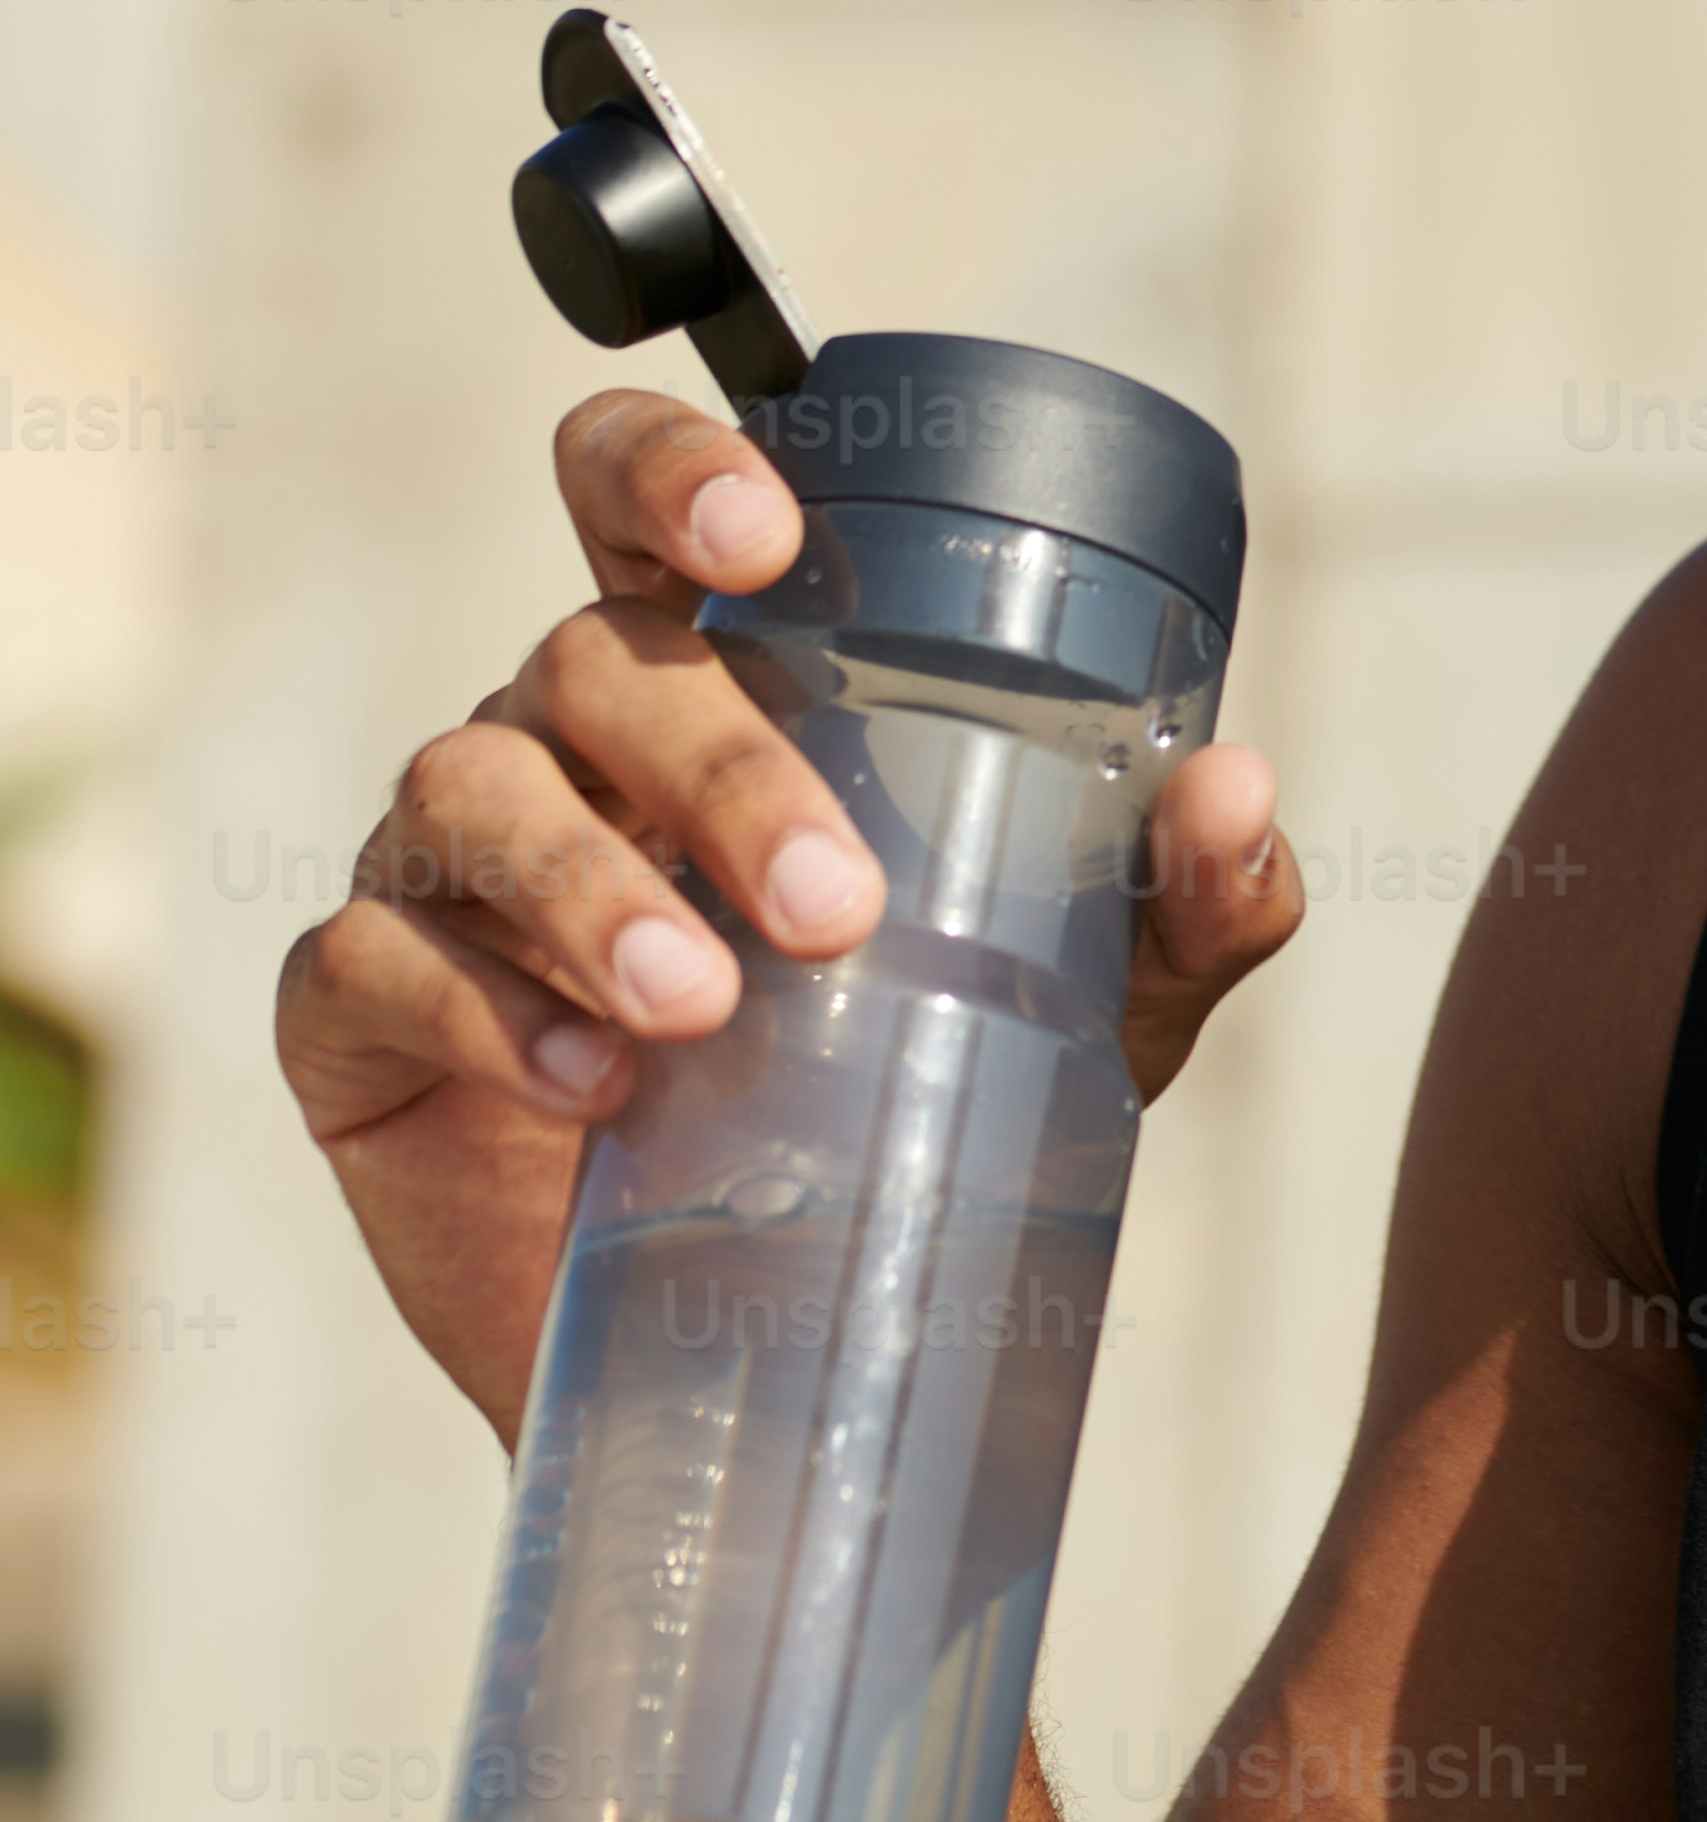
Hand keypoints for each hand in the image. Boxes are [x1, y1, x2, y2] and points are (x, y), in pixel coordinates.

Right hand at [274, 387, 1303, 1444]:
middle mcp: (560, 739)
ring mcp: (440, 867)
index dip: (669, 468)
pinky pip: (373, 962)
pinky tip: (593, 1091)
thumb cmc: (916, 1111)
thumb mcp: (1083, 1010)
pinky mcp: (358, 1014)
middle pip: (594, 660)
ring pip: (469, 791)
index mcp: (709, 683)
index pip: (634, 497)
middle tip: (835, 908)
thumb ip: (1176, 903)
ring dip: (589, 892)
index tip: (763, 535)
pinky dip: (484, 1013)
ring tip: (702, 1013)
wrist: (772, 1352)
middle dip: (715, 768)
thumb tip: (1233, 789)